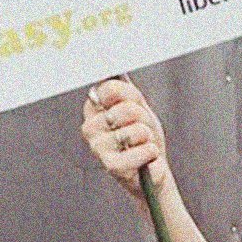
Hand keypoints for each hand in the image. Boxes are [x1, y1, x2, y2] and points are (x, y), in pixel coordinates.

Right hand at [80, 78, 170, 198]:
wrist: (152, 166)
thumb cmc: (142, 135)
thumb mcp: (138, 106)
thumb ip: (126, 90)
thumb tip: (112, 75)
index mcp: (93, 108)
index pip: (111, 88)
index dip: (132, 97)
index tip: (135, 106)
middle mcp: (90, 127)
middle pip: (126, 109)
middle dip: (143, 119)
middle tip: (141, 130)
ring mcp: (98, 148)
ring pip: (137, 131)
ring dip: (148, 138)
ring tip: (141, 144)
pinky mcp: (112, 166)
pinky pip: (143, 150)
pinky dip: (152, 153)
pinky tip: (146, 158)